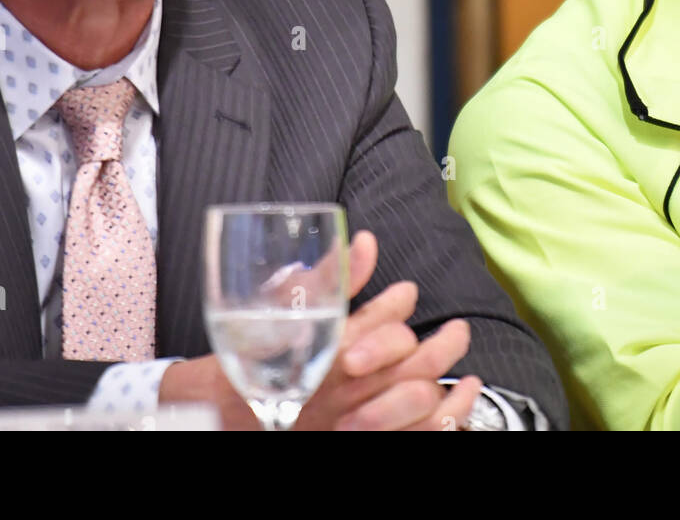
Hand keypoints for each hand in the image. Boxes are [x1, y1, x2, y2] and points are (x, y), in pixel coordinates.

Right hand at [158, 230, 482, 430]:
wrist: (218, 414)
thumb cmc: (248, 357)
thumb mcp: (279, 308)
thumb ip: (326, 278)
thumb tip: (365, 241)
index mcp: (328, 351)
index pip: (382, 324)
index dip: (399, 303)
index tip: (406, 292)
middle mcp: (346, 389)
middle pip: (411, 366)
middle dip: (442, 344)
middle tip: (458, 329)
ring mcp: (353, 420)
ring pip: (415, 403)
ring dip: (444, 383)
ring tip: (461, 369)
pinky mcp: (355, 438)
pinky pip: (411, 435)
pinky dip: (438, 421)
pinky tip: (450, 407)